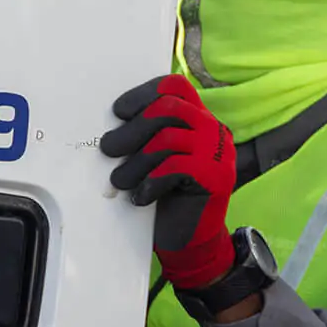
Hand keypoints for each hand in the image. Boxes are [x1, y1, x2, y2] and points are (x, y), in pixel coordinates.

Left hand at [100, 74, 236, 287]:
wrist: (190, 239)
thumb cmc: (166, 195)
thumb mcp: (154, 157)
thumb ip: (145, 134)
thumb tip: (111, 121)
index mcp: (199, 118)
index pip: (174, 87)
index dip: (143, 94)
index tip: (118, 112)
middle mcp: (213, 130)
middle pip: (169, 108)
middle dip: (133, 128)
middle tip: (108, 148)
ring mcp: (218, 153)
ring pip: (169, 138)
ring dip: (137, 160)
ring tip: (121, 179)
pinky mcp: (216, 178)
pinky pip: (176, 167)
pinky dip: (151, 180)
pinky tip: (141, 196)